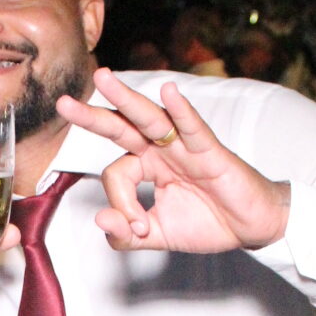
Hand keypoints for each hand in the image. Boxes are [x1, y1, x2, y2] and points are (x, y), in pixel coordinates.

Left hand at [56, 70, 290, 252]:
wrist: (253, 227)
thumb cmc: (210, 223)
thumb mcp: (159, 236)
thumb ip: (126, 234)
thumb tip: (99, 221)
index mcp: (147, 166)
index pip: (117, 174)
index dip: (121, 202)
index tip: (139, 226)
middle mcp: (162, 150)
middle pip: (122, 127)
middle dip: (92, 116)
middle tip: (63, 104)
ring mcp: (185, 147)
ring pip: (151, 119)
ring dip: (125, 99)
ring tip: (102, 79)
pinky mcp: (210, 151)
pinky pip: (193, 128)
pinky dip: (181, 110)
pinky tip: (169, 92)